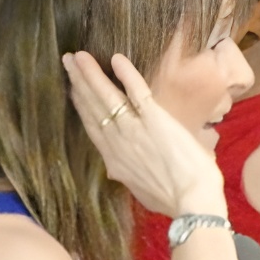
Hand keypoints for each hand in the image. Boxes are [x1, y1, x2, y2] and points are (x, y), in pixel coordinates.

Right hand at [63, 50, 224, 215]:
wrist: (192, 203)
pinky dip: (126, 74)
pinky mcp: (155, 120)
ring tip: (78, 56)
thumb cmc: (173, 200)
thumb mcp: (141, 191)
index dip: (81, 105)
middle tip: (68, 62)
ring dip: (92, 74)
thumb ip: (128, 177)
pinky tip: (115, 59)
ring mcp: (135, 130)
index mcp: (114, 161)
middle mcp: (118, 143)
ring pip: (107, 97)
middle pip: (93, 107)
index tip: (72, 89)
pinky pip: (137, 92)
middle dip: (79, 83)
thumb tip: (118, 174)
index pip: (92, 127)